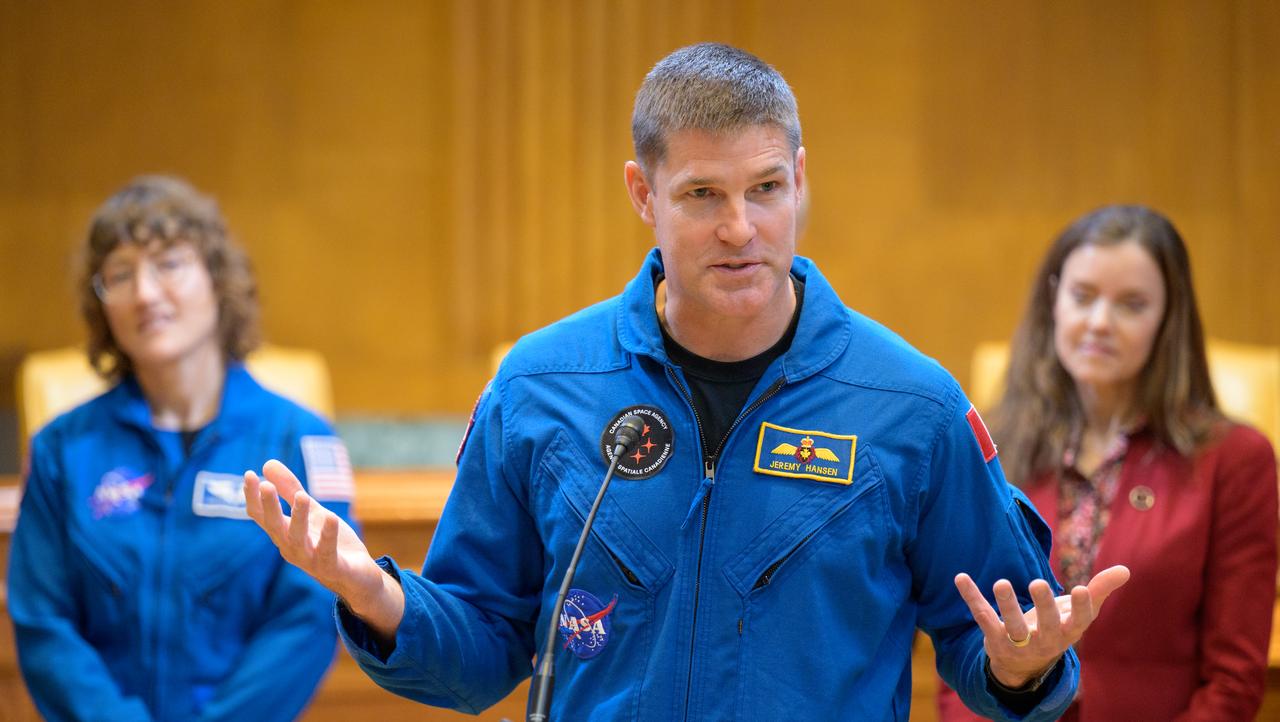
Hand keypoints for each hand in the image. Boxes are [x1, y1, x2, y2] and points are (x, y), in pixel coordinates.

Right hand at [245, 459, 403, 636]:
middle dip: (269, 507)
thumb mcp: (312, 513)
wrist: (357, 578)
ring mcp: (310, 560)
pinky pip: (327, 553)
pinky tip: (331, 517)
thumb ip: (290, 490)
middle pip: (275, 527)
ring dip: (298, 518)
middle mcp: (292, 548)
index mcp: (284, 534)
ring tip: (302, 496)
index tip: (248, 474)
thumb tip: (267, 464)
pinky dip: (328, 536)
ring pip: (298, 540)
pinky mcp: (332, 568)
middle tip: (265, 485)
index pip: (262, 516)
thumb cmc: (330, 544)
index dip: (253, 497)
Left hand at [954, 565, 1129, 687]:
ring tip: (1001, 583)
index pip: (1079, 622)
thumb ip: (1100, 590)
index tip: (1083, 589)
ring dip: (1006, 605)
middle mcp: (1044, 640)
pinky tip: (961, 577)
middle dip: (1042, 606)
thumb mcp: (1080, 613)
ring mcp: (1018, 641)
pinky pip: (981, 616)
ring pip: (1012, 626)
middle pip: (1045, 625)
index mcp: (1068, 632)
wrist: (1024, 663)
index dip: (1082, 607)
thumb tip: (1126, 569)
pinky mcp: (993, 638)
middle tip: (1038, 583)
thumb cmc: (1057, 627)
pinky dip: (971, 597)